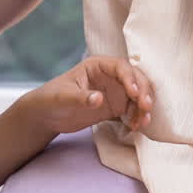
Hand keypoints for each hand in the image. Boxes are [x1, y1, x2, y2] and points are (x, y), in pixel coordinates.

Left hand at [23, 55, 154, 135]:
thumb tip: (99, 98)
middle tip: (146, 107)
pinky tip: (136, 127)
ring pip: (137, 95)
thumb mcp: (63, 97)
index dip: (131, 78)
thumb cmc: (52, 98)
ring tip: (144, 122)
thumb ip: (81, 97)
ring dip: (143, 106)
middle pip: (135, 78)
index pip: (121, 66)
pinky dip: (137, 117)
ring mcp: (114, 91)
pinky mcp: (115, 107)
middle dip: (143, 91)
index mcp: (98, 66)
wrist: (47, 116)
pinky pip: (132, 110)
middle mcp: (110, 76)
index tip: (135, 93)